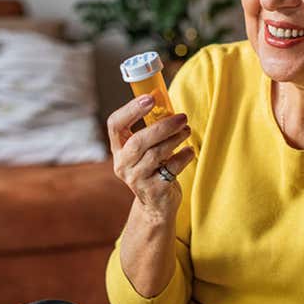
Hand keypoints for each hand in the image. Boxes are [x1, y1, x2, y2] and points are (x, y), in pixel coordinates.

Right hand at [107, 94, 194, 220]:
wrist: (156, 205)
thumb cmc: (153, 168)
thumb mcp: (146, 150)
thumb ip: (151, 131)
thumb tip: (167, 104)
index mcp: (118, 149)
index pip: (115, 125)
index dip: (130, 110)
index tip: (150, 98)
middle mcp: (123, 165)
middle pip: (138, 141)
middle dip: (162, 126)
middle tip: (181, 117)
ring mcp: (136, 180)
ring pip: (156, 154)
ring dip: (175, 139)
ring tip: (187, 130)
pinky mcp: (154, 191)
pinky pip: (171, 168)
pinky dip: (183, 157)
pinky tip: (189, 151)